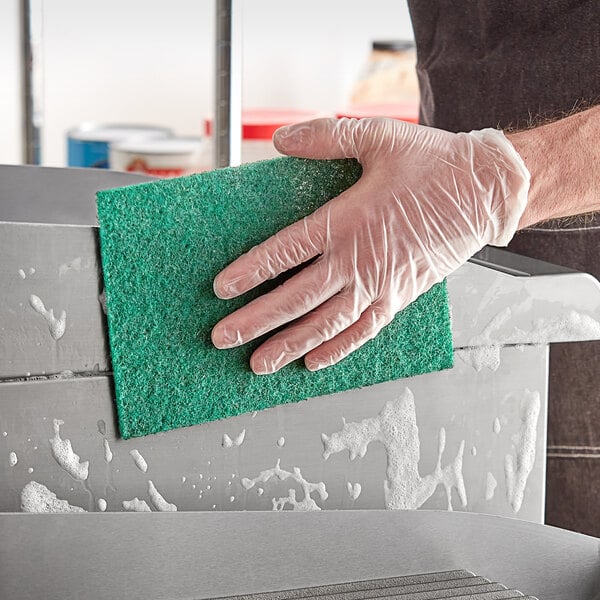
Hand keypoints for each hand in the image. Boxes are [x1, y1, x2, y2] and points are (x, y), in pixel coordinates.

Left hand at [211, 117, 529, 373]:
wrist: (485, 191)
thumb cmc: (434, 165)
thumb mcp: (378, 138)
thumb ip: (325, 138)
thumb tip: (282, 140)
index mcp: (347, 220)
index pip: (284, 252)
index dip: (250, 272)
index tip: (221, 290)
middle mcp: (358, 260)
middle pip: (295, 298)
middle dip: (256, 321)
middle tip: (223, 339)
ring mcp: (380, 285)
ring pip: (325, 323)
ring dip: (289, 345)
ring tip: (259, 363)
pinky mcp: (400, 298)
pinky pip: (363, 331)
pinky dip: (337, 349)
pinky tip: (313, 362)